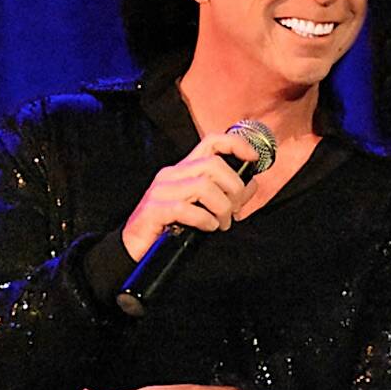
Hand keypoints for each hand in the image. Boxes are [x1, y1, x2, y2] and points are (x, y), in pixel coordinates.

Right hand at [121, 133, 260, 260]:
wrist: (136, 248)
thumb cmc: (172, 226)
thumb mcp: (203, 206)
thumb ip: (227, 194)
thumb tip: (252, 183)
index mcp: (184, 169)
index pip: (211, 141)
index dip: (235, 144)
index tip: (254, 158)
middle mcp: (172, 174)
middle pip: (213, 165)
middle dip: (233, 188)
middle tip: (234, 210)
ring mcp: (161, 191)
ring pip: (203, 186)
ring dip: (221, 207)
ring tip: (221, 223)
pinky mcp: (154, 210)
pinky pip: (187, 208)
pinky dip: (205, 219)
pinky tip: (208, 227)